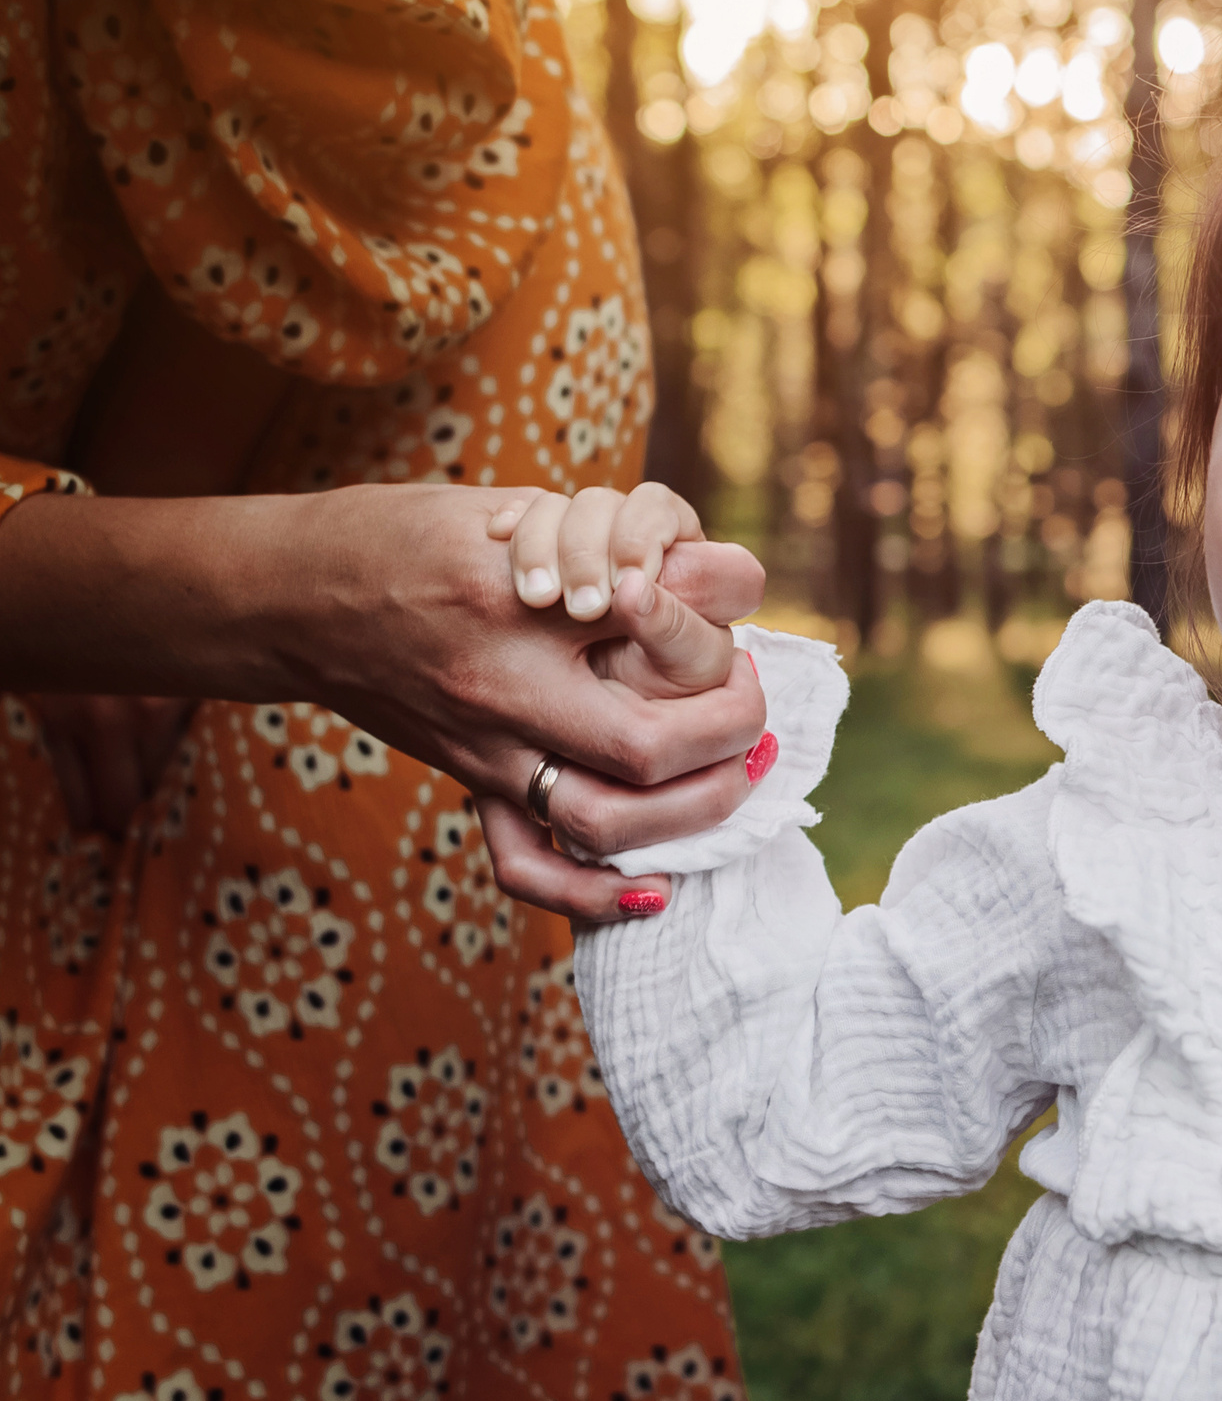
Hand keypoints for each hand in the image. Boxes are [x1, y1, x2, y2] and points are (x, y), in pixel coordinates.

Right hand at [0, 483, 772, 922]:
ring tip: (742, 769)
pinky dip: (595, 893)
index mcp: (513, 600)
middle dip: (732, 729)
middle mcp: (497, 688)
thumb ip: (607, 541)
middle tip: (753, 702)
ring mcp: (479, 750)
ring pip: (605, 818)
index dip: (711, 626)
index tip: (731, 620)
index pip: (652, 623)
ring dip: (696, 807)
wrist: (289, 595)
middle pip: (647, 744)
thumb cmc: (406, 535)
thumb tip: (715, 575)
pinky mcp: (466, 783)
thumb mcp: (509, 507)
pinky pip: (527, 865)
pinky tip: (655, 891)